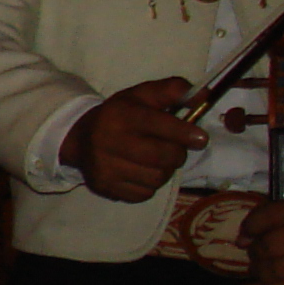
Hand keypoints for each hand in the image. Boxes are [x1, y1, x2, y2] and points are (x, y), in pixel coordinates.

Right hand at [59, 76, 206, 201]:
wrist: (80, 138)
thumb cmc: (119, 115)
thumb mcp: (142, 95)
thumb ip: (172, 91)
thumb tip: (202, 97)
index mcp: (122, 115)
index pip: (160, 125)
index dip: (185, 133)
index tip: (200, 139)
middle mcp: (110, 141)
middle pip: (163, 156)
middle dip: (177, 154)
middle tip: (174, 149)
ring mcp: (106, 167)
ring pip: (156, 178)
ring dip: (165, 170)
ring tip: (157, 161)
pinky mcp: (106, 187)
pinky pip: (144, 193)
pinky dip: (150, 185)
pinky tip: (142, 172)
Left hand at [242, 192, 283, 284]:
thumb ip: (273, 211)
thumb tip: (244, 238)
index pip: (268, 217)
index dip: (249, 228)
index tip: (244, 237)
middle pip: (270, 246)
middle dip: (255, 252)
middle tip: (254, 254)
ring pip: (277, 270)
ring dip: (260, 272)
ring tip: (259, 269)